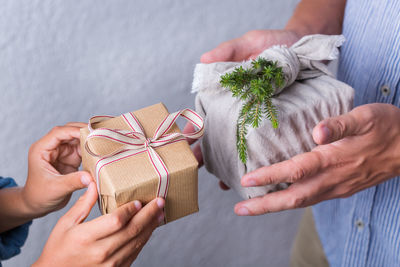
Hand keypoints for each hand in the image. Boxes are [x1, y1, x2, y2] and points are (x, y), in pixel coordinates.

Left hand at [22, 123, 92, 216]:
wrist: (38, 204)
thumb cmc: (39, 196)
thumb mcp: (55, 189)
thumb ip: (73, 182)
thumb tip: (90, 177)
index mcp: (41, 149)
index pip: (59, 133)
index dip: (74, 131)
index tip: (90, 134)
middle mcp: (52, 147)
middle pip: (70, 132)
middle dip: (85, 132)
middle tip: (101, 134)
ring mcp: (62, 152)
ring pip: (78, 139)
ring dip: (90, 141)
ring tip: (104, 143)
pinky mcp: (70, 158)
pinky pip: (83, 149)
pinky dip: (92, 150)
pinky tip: (101, 153)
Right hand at [33, 182, 164, 266]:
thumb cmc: (58, 248)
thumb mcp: (65, 224)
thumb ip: (82, 204)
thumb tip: (94, 183)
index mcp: (86, 237)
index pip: (115, 221)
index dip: (130, 210)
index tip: (139, 201)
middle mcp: (100, 252)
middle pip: (131, 230)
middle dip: (149, 214)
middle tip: (160, 201)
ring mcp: (110, 264)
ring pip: (137, 242)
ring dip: (150, 226)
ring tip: (160, 213)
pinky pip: (134, 253)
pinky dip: (144, 239)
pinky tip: (149, 229)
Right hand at [188, 29, 300, 189]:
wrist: (307, 48)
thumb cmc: (275, 44)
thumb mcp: (250, 43)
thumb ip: (229, 51)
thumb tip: (204, 59)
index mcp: (230, 92)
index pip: (207, 112)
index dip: (195, 125)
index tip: (186, 139)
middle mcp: (241, 109)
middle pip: (219, 133)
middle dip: (206, 150)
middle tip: (195, 165)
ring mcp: (259, 119)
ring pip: (239, 144)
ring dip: (228, 161)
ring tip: (221, 179)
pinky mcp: (277, 124)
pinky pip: (266, 145)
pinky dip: (257, 160)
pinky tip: (253, 175)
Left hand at [234, 103, 399, 214]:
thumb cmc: (388, 128)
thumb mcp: (367, 116)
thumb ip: (341, 123)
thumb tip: (317, 131)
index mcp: (334, 159)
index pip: (295, 171)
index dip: (269, 176)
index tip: (247, 180)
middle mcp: (333, 179)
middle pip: (293, 198)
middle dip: (264, 206)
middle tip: (240, 210)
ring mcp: (337, 188)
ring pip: (301, 203)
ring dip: (275, 207)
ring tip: (252, 208)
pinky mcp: (341, 189)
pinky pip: (311, 200)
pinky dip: (291, 203)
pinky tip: (280, 199)